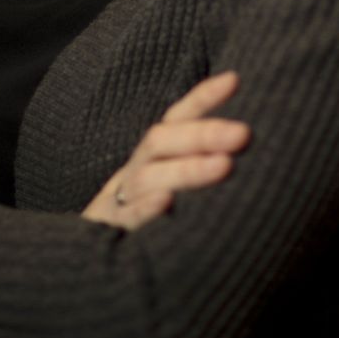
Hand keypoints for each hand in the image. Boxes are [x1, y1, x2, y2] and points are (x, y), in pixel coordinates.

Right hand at [83, 71, 248, 230]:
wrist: (89, 257)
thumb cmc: (144, 212)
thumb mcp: (169, 182)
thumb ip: (202, 163)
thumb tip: (248, 142)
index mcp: (154, 154)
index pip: (177, 118)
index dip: (202, 98)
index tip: (234, 80)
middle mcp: (137, 169)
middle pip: (162, 141)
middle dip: (203, 135)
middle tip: (244, 134)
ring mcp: (121, 198)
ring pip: (147, 177)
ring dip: (187, 170)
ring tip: (224, 165)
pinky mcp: (110, 229)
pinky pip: (126, 217)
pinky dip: (144, 209)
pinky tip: (166, 202)